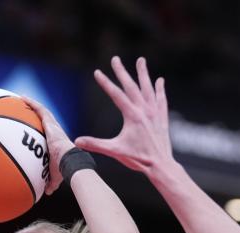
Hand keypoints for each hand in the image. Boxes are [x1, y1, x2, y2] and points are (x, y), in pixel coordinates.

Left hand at [19, 96, 73, 194]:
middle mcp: (55, 131)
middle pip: (44, 119)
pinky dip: (31, 103)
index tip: (35, 127)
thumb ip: (50, 182)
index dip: (42, 128)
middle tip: (26, 109)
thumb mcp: (55, 176)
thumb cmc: (64, 169)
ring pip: (42, 111)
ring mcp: (53, 126)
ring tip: (22, 98)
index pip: (48, 133)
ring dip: (32, 104)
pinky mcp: (50, 122)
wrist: (69, 161)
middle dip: (36, 113)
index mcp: (56, 142)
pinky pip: (39, 109)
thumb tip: (47, 192)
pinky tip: (22, 97)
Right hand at [74, 56, 173, 175]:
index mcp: (132, 115)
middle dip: (122, 72)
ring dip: (143, 74)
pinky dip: (159, 89)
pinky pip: (161, 99)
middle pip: (131, 86)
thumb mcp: (115, 151)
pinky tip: (159, 81)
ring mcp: (155, 113)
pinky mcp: (162, 118)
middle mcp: (144, 110)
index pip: (116, 94)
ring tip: (141, 60)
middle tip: (115, 59)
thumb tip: (77, 141)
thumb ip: (96, 144)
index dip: (105, 83)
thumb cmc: (139, 159)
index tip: (97, 72)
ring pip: (148, 88)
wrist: (161, 165)